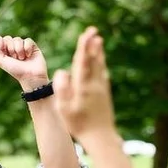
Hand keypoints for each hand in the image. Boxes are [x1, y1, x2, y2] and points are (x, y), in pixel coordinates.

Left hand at [0, 35, 49, 89]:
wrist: (31, 76)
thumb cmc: (15, 70)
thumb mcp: (1, 62)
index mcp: (4, 50)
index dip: (2, 46)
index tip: (7, 56)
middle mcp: (13, 47)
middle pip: (8, 38)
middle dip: (11, 49)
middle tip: (15, 59)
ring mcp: (22, 46)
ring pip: (17, 39)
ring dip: (19, 50)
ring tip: (22, 58)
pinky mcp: (32, 45)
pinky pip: (27, 40)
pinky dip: (27, 48)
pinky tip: (29, 56)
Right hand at [52, 27, 118, 147]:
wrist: (101, 137)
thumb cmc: (80, 125)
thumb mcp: (65, 110)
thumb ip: (62, 89)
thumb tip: (62, 71)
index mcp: (84, 87)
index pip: (83, 62)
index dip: (84, 47)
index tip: (86, 34)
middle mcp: (95, 84)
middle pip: (93, 60)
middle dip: (92, 45)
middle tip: (93, 30)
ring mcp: (102, 88)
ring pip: (100, 66)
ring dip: (98, 52)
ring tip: (98, 39)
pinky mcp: (105, 94)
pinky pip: (102, 73)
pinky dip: (101, 63)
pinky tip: (101, 61)